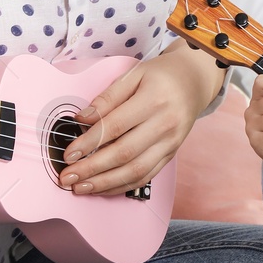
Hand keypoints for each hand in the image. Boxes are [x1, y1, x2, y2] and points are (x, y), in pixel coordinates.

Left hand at [58, 49, 209, 194]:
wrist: (195, 81)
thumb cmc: (161, 76)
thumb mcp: (134, 74)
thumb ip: (108, 97)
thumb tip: (83, 119)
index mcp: (154, 100)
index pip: (116, 126)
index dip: (90, 142)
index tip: (68, 154)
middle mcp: (165, 124)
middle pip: (124, 153)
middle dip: (92, 169)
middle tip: (68, 177)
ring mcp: (170, 143)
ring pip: (136, 171)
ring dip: (105, 183)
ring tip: (81, 187)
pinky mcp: (171, 155)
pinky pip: (146, 176)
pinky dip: (122, 186)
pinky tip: (103, 188)